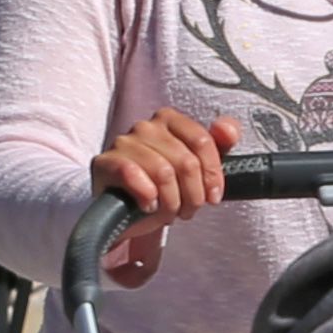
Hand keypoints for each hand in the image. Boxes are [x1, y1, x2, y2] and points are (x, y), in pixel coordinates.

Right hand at [91, 108, 234, 288]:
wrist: (125, 212)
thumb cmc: (163, 188)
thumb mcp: (196, 170)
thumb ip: (218, 145)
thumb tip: (227, 130)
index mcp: (170, 120)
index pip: (202, 141)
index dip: (212, 174)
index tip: (214, 197)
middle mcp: (145, 126)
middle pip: (186, 161)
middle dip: (194, 195)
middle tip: (188, 210)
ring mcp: (123, 142)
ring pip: (163, 172)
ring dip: (172, 201)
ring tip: (169, 212)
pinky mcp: (104, 162)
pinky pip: (132, 174)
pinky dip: (146, 196)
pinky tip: (148, 206)